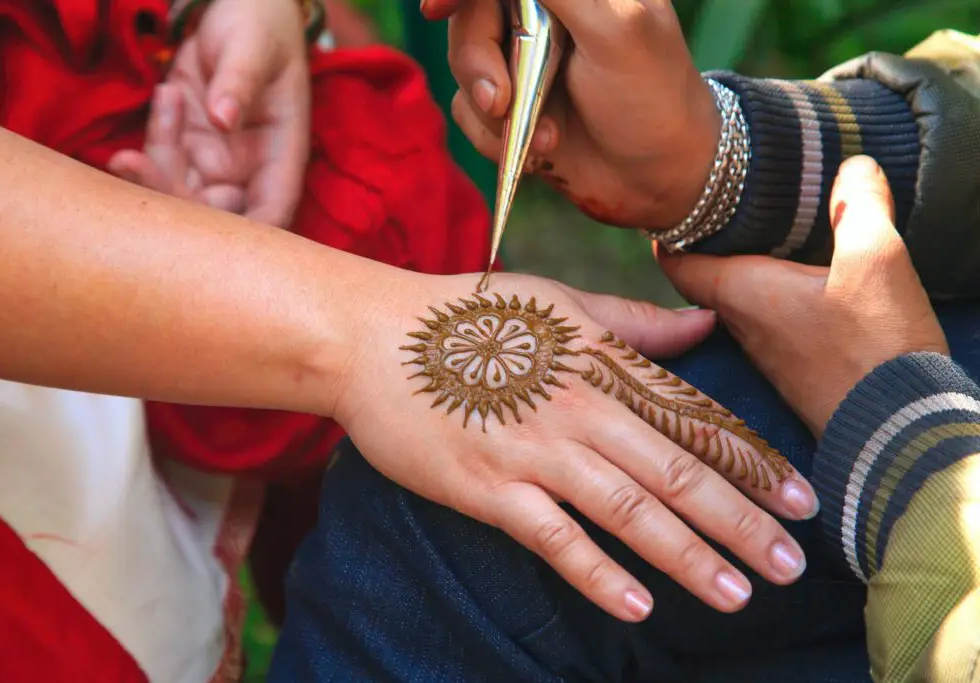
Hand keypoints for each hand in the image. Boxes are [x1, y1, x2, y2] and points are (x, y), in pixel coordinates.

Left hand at [108, 0, 310, 226]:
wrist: (236, 4)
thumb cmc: (260, 24)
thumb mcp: (255, 45)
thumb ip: (240, 80)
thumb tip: (224, 118)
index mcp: (282, 155)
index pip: (271, 214)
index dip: (245, 237)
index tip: (203, 235)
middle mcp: (249, 169)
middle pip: (215, 216)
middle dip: (174, 198)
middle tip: (139, 160)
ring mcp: (214, 160)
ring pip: (179, 194)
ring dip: (154, 166)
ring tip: (167, 96)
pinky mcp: (184, 145)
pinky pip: (159, 162)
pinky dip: (151, 140)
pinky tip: (166, 92)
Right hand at [335, 271, 818, 621]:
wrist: (375, 338)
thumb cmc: (468, 318)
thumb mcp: (556, 302)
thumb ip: (633, 322)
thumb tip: (703, 321)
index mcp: (602, 362)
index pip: (694, 419)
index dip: (754, 462)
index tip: (803, 502)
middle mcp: (581, 408)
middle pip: (676, 471)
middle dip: (741, 521)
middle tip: (793, 565)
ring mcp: (535, 450)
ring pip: (629, 508)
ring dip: (688, 554)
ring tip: (737, 593)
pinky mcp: (489, 488)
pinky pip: (554, 537)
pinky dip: (598, 572)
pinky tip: (639, 605)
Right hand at [424, 0, 719, 229]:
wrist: (661, 180)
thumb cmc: (651, 98)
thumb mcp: (614, 28)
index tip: (436, 8)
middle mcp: (543, 15)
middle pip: (470, 17)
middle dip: (478, 62)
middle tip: (501, 101)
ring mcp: (524, 62)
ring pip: (463, 67)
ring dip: (493, 111)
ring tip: (546, 136)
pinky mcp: (511, 108)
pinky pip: (468, 112)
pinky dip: (494, 138)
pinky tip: (540, 150)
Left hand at [659, 156, 948, 436]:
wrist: (898, 431)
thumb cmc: (875, 347)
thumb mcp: (875, 260)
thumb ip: (859, 205)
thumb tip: (852, 165)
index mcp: (740, 293)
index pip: (675, 260)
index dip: (670, 228)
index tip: (674, 200)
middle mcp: (740, 325)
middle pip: (704, 276)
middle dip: (709, 241)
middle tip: (723, 206)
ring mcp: (766, 352)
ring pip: (738, 300)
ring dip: (744, 268)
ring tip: (765, 233)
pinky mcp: (795, 370)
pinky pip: (770, 321)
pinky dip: (775, 295)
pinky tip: (805, 281)